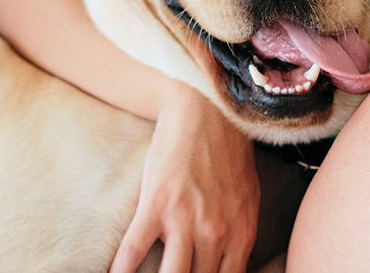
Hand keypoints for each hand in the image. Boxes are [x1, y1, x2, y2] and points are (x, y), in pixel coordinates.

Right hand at [110, 90, 259, 272]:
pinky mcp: (155, 205)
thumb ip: (240, 237)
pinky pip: (133, 252)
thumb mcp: (247, 201)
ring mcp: (185, 220)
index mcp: (241, 234)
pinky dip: (121, 271)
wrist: (206, 114)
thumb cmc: (228, 156)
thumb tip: (236, 268)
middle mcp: (215, 232)